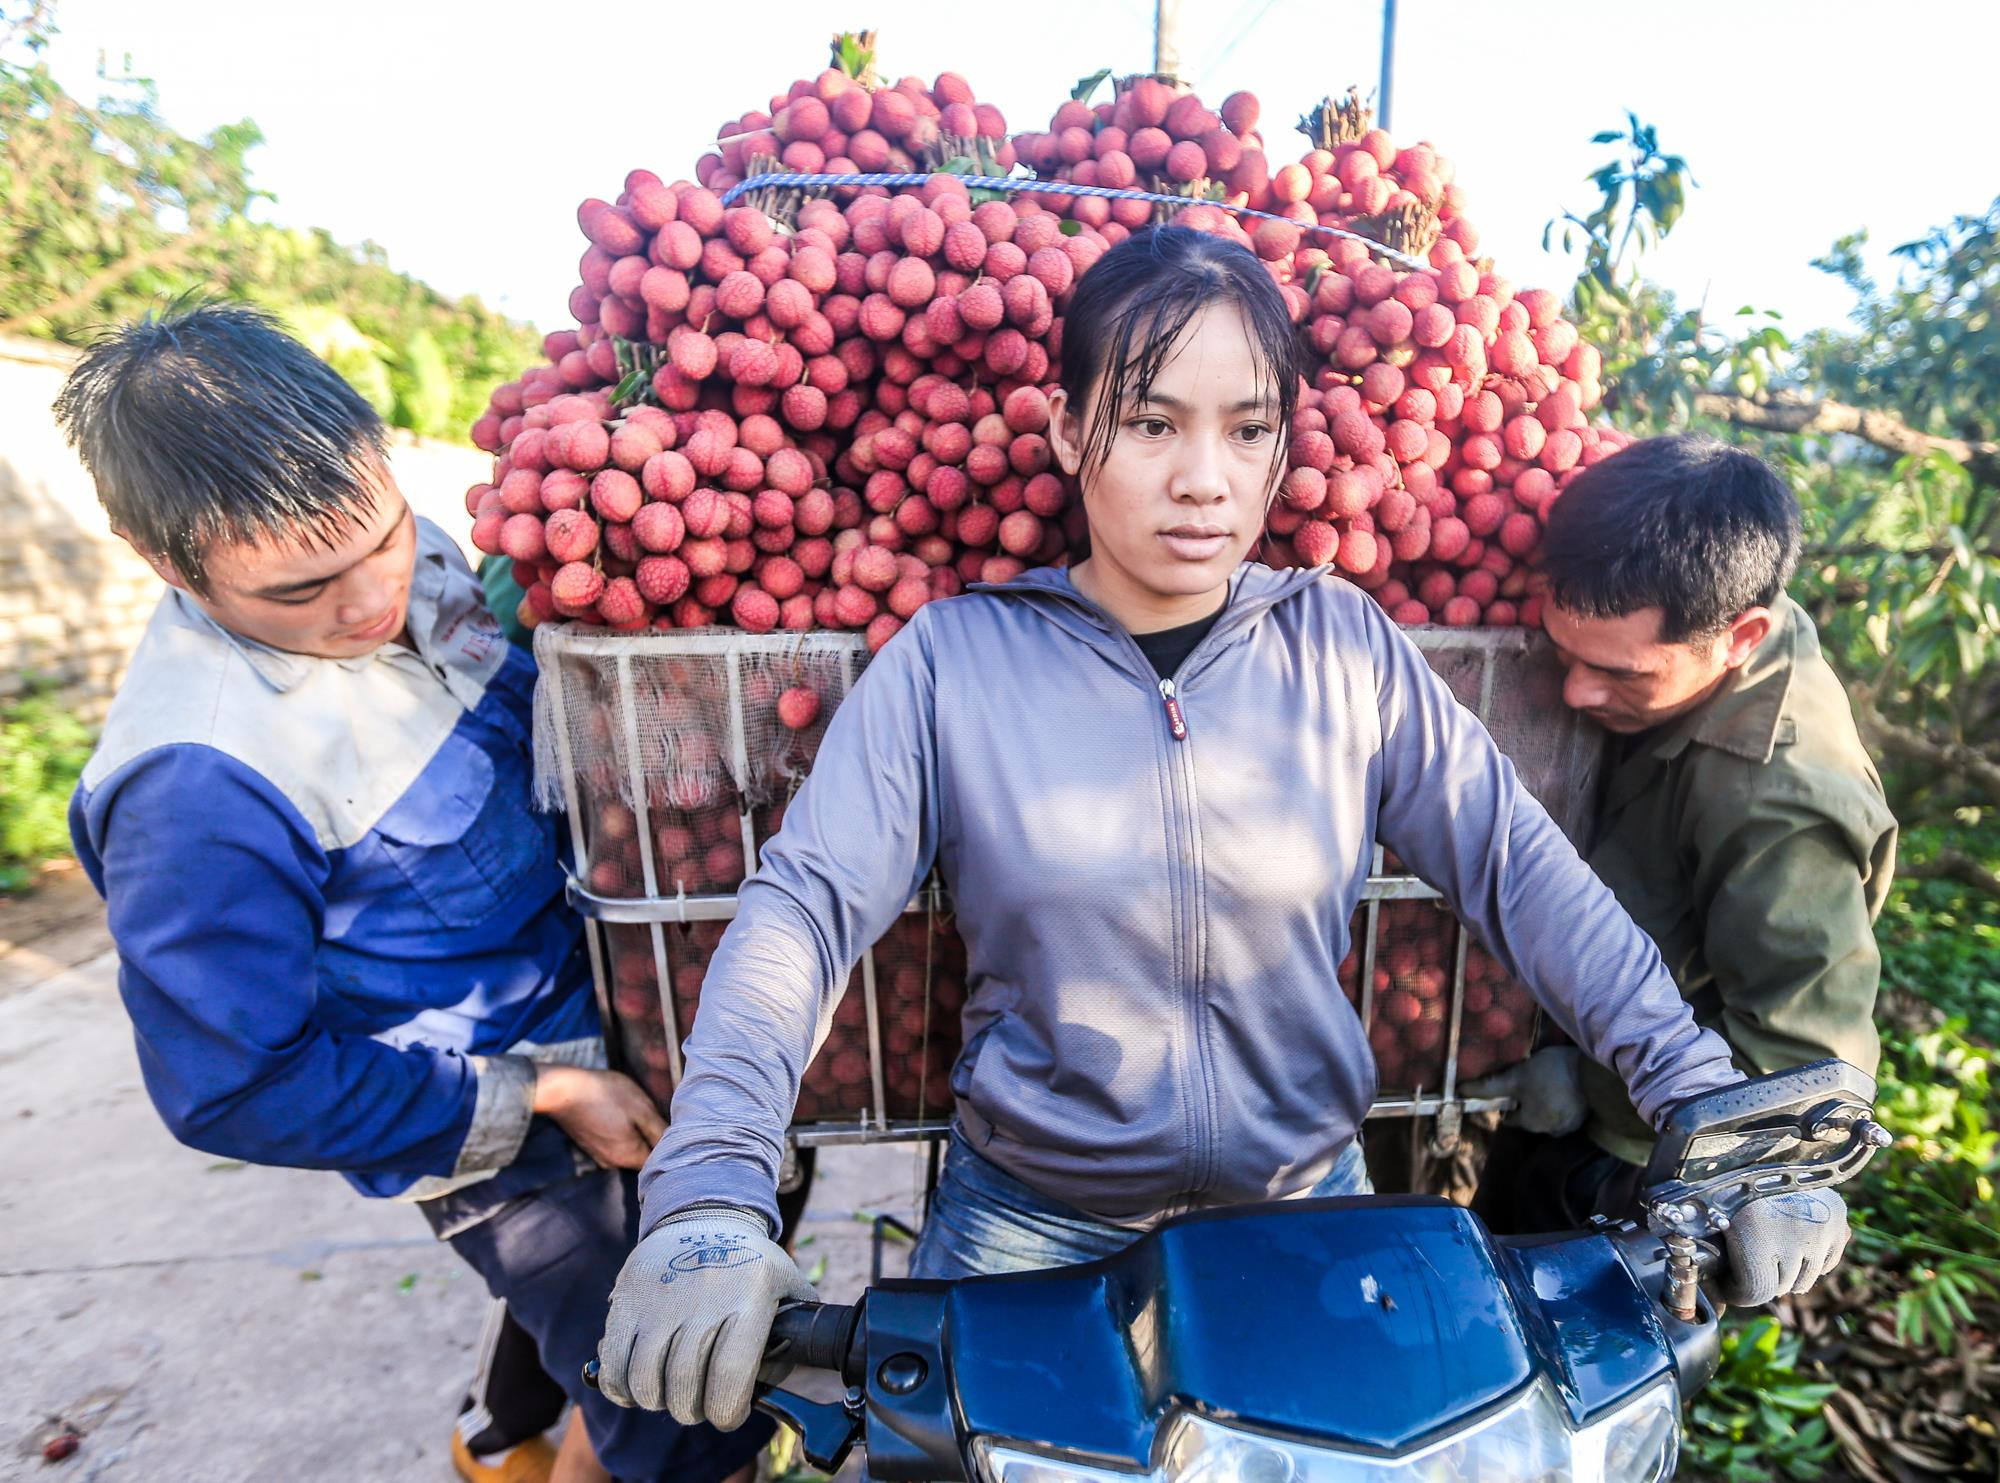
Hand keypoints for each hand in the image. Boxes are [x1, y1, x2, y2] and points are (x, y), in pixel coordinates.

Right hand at [532, 1066, 664, 1169]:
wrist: (561, 1090)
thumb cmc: (603, 1095)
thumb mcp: (640, 1108)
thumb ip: (659, 1130)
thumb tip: (677, 1144)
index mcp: (628, 1157)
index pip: (659, 1159)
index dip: (670, 1143)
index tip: (674, 1126)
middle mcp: (613, 1162)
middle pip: (644, 1154)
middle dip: (653, 1137)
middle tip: (656, 1113)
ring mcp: (599, 1154)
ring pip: (629, 1147)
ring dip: (637, 1132)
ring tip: (637, 1110)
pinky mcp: (590, 1144)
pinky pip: (614, 1142)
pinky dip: (621, 1130)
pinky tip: (620, 1113)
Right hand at [595, 1205, 816, 1426]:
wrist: (702, 1214)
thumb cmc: (748, 1261)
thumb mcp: (787, 1281)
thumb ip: (799, 1327)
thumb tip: (793, 1376)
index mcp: (748, 1300)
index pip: (730, 1379)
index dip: (727, 1412)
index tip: (729, 1415)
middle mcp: (703, 1301)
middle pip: (685, 1388)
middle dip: (692, 1410)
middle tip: (699, 1403)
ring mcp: (660, 1302)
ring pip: (646, 1383)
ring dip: (658, 1401)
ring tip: (670, 1392)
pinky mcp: (627, 1300)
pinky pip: (614, 1365)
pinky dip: (622, 1389)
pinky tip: (637, 1386)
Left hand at [1463, 1047, 1587, 1135]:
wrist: (1597, 1075)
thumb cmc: (1552, 1076)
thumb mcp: (1517, 1077)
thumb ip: (1491, 1087)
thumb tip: (1462, 1091)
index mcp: (1531, 1124)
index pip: (1510, 1118)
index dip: (1505, 1102)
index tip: (1508, 1087)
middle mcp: (1550, 1131)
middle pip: (1530, 1116)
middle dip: (1527, 1100)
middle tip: (1528, 1078)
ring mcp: (1571, 1125)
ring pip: (1549, 1112)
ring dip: (1546, 1100)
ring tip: (1547, 1079)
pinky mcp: (1586, 1114)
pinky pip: (1566, 1108)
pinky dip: (1562, 1099)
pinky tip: (1563, 1083)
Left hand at [1718, 1189, 1849, 1306]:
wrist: (1760, 1143)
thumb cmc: (1726, 1180)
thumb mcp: (1710, 1210)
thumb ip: (1709, 1250)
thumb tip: (1706, 1292)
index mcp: (1757, 1235)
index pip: (1755, 1293)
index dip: (1736, 1293)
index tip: (1725, 1284)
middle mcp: (1794, 1235)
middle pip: (1779, 1287)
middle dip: (1760, 1281)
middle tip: (1746, 1264)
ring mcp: (1821, 1229)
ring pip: (1805, 1280)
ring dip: (1786, 1274)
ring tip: (1768, 1254)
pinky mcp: (1839, 1221)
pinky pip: (1826, 1262)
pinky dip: (1810, 1261)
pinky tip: (1792, 1245)